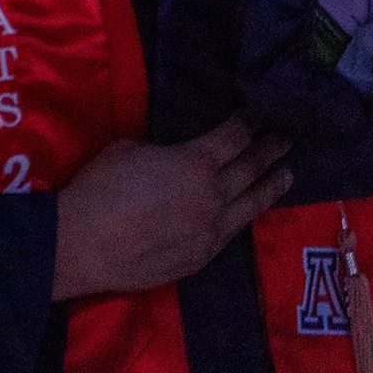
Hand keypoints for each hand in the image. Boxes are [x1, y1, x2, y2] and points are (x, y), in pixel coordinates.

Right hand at [52, 114, 290, 300]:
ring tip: (287, 175)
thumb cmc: (100, 189)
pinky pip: (232, 232)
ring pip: (251, 205)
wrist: (86, 244)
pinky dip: (246, 216)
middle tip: (286, 140)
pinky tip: (250, 212)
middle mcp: (213, 196)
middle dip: (270, 151)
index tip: (259, 114)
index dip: (248, 122)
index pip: (233, 137)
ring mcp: (211, 230)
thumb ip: (161, 153)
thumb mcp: (128, 150)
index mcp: (195, 163)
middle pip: (251, 169)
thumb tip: (169, 160)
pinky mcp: (202, 257)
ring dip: (271, 187)